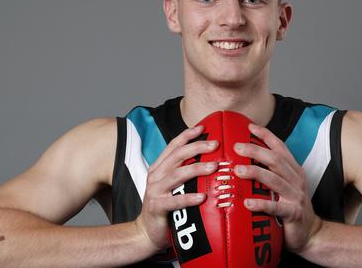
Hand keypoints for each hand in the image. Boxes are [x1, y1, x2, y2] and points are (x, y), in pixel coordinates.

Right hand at [134, 125, 218, 251]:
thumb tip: (209, 160)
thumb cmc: (165, 208)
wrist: (146, 232)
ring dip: (196, 168)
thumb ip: (183, 173)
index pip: (173, 147)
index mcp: (159, 168)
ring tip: (213, 166)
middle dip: (196, 148)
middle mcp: (156, 176)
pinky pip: (175, 201)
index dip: (187, 136)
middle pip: (177, 156)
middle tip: (215, 144)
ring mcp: (155, 192)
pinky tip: (202, 197)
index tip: (202, 128)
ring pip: (177, 175)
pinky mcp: (157, 208)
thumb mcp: (172, 186)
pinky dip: (189, 198)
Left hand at [232, 123, 322, 252]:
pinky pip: (275, 207)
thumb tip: (243, 161)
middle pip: (275, 160)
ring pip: (274, 180)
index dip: (266, 136)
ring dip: (255, 173)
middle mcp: (296, 180)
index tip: (249, 127)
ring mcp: (296, 196)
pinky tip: (247, 203)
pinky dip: (260, 204)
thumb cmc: (290, 207)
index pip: (280, 148)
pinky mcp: (293, 213)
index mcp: (294, 170)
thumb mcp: (284, 186)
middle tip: (236, 147)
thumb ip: (270, 173)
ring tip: (237, 171)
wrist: (310, 233)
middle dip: (255, 151)